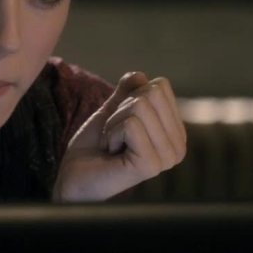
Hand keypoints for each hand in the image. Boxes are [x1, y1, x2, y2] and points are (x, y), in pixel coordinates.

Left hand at [53, 72, 186, 201]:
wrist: (74, 177)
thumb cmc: (94, 148)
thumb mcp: (113, 111)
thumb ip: (128, 92)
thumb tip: (140, 75)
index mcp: (175, 132)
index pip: (160, 86)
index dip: (130, 99)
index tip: (121, 124)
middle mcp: (178, 146)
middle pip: (151, 93)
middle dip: (122, 110)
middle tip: (114, 136)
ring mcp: (167, 157)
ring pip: (140, 106)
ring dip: (114, 123)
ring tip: (112, 146)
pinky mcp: (151, 164)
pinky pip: (131, 124)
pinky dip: (111, 133)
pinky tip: (112, 154)